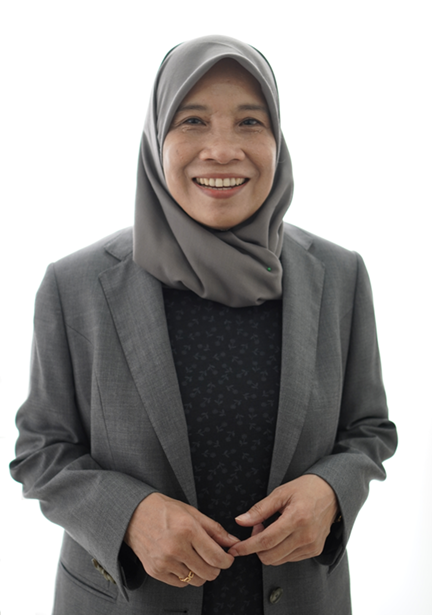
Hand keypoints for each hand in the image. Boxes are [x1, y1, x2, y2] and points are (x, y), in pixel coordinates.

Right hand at [124, 493, 238, 586]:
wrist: (134, 514)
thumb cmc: (163, 510)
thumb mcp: (192, 512)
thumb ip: (214, 529)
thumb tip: (232, 542)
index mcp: (187, 529)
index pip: (216, 557)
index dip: (227, 561)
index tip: (228, 559)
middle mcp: (175, 547)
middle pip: (208, 572)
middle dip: (216, 568)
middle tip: (213, 558)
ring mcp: (164, 561)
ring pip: (195, 580)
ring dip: (200, 572)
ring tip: (196, 558)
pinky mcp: (155, 571)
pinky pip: (180, 583)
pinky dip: (186, 576)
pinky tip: (183, 562)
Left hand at [228, 475, 338, 564]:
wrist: (332, 493)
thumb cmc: (306, 489)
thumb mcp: (281, 493)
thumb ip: (260, 509)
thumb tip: (240, 521)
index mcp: (297, 518)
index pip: (266, 541)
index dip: (247, 547)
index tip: (234, 550)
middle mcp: (306, 536)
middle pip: (270, 555)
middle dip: (256, 547)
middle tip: (258, 527)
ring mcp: (312, 545)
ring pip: (279, 560)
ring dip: (268, 549)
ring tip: (271, 528)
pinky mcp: (315, 551)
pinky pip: (289, 558)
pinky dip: (279, 550)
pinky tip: (281, 534)